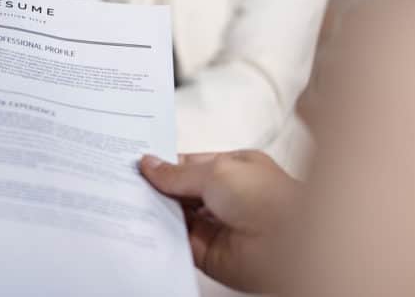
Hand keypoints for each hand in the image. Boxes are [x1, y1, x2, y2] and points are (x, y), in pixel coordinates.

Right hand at [139, 150, 299, 293]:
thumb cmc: (267, 199)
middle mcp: (226, 196)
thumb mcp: (216, 171)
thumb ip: (178, 173)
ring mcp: (217, 225)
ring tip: (128, 200)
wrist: (287, 244)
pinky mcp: (209, 252)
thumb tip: (150, 164)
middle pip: (181, 191)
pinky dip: (162, 235)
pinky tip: (143, 225)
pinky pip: (179, 242)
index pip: (190, 164)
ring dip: (157, 211)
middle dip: (157, 187)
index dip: (164, 164)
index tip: (137, 163)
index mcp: (233, 168)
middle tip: (127, 181)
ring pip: (177, 216)